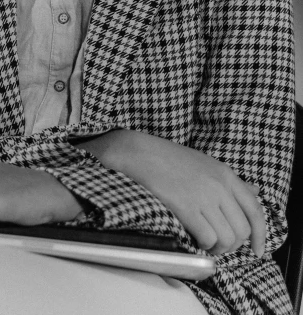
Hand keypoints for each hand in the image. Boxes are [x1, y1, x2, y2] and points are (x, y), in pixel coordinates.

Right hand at [78, 130, 264, 256]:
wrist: (140, 152)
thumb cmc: (170, 158)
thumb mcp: (207, 164)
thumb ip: (231, 182)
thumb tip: (255, 192)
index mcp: (226, 174)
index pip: (255, 209)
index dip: (261, 234)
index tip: (258, 250)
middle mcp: (219, 185)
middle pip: (242, 229)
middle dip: (233, 244)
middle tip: (217, 244)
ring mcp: (204, 196)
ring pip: (227, 238)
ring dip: (217, 247)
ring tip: (205, 242)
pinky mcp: (186, 206)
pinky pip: (207, 237)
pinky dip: (203, 245)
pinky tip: (194, 238)